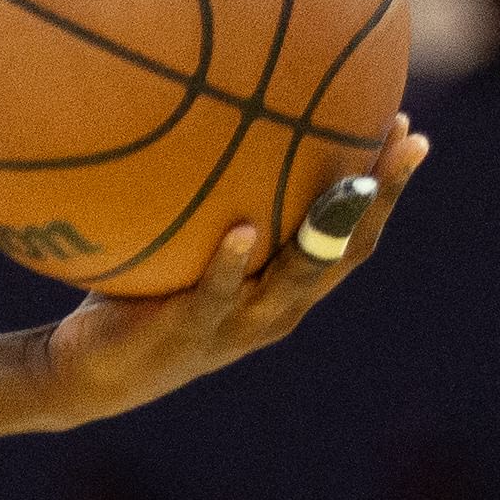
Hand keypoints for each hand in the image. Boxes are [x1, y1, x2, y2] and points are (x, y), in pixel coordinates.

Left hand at [36, 119, 426, 424]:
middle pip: (346, 251)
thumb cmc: (143, 297)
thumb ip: (212, 207)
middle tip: (408, 141)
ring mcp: (237, 324)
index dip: (386, 190)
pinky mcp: (189, 332)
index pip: (353, 237)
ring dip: (327, 227)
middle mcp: (277, 309)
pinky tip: (241, 229)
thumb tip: (215, 125)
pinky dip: (231, 263)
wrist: (90, 374)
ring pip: (297, 277)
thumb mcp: (188, 248)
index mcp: (286, 290)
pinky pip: (215, 294)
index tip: (409, 132)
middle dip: (382, 196)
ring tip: (353, 179)